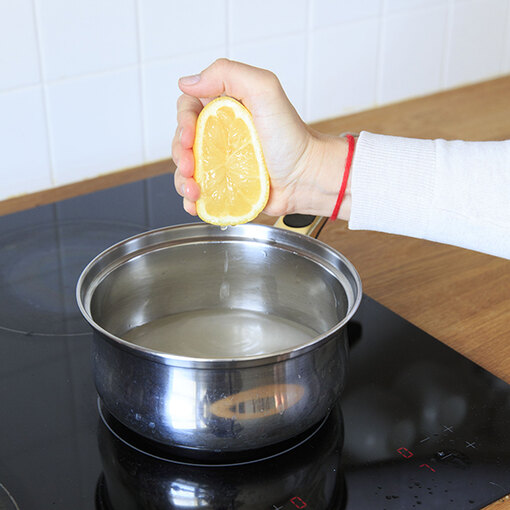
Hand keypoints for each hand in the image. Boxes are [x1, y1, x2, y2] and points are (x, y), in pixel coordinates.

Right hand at [172, 59, 350, 218]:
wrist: (306, 177)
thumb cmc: (291, 137)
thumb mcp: (265, 90)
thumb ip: (228, 74)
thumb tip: (188, 82)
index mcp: (225, 108)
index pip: (188, 108)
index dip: (182, 122)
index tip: (189, 137)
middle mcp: (220, 134)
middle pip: (183, 141)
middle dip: (179, 155)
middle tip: (190, 167)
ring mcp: (221, 162)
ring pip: (186, 169)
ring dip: (182, 181)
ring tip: (194, 190)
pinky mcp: (225, 186)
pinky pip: (199, 191)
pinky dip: (191, 199)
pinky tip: (196, 202)